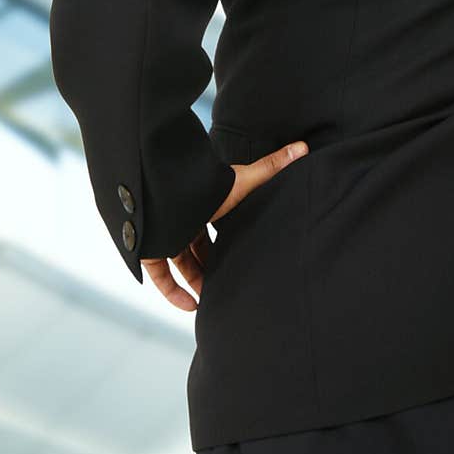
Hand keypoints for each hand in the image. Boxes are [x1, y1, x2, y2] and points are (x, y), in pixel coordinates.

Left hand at [141, 139, 308, 311]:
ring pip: (181, 263)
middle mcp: (184, 220)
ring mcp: (165, 235)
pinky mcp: (150, 250)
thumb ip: (272, 168)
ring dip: (196, 281)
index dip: (225, 242)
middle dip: (211, 266)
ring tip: (212, 300)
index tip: (238, 256)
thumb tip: (303, 147)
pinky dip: (173, 293)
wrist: (163, 187)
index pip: (215, 227)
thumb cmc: (206, 183)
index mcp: (204, 205)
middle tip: (226, 283)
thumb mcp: (243, 180)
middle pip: (198, 247)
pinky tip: (190, 306)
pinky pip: (161, 277)